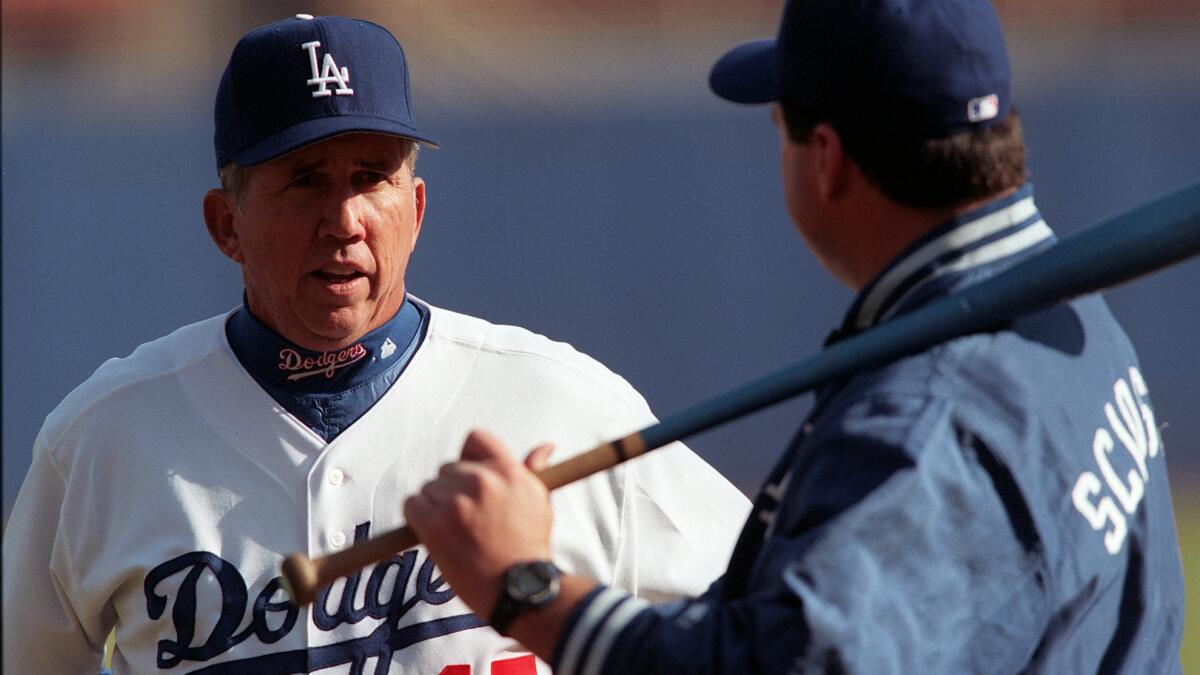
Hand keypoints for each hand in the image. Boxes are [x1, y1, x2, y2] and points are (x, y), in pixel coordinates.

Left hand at [403, 429, 554, 618]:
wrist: (518, 588)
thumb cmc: (530, 546)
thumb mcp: (540, 501)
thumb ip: (533, 471)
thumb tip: (544, 447)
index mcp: (508, 470)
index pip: (475, 439)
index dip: (468, 457)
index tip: (470, 476)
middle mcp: (481, 481)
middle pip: (447, 468)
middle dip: (453, 490)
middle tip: (468, 517)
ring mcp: (456, 502)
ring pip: (428, 488)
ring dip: (436, 506)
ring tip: (456, 531)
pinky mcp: (435, 525)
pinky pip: (412, 505)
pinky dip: (418, 517)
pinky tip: (435, 533)